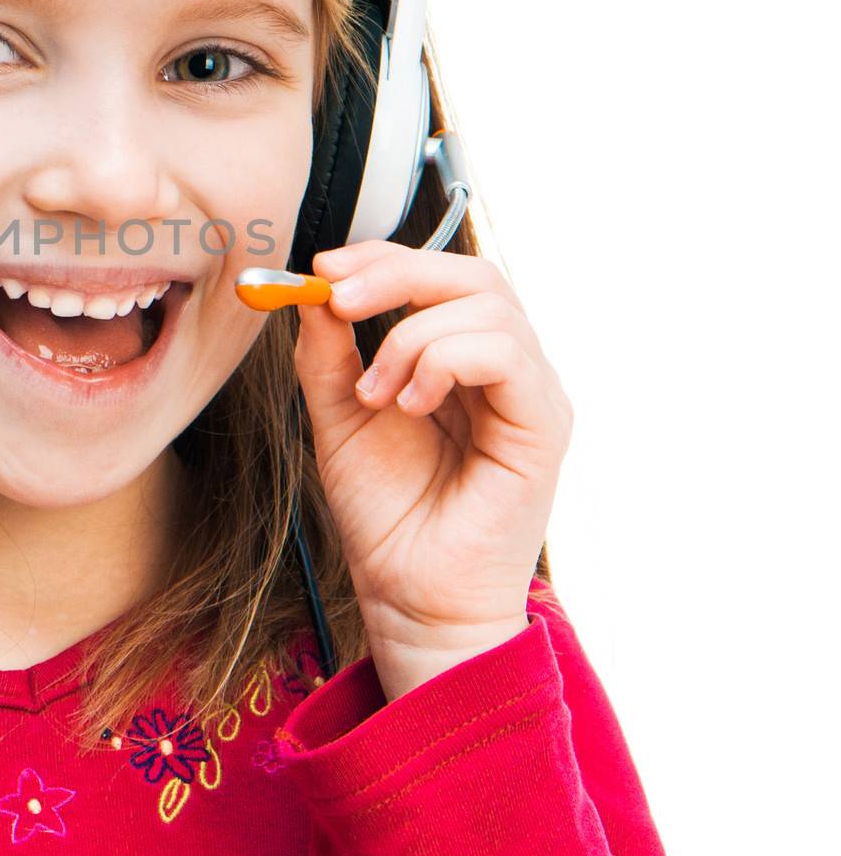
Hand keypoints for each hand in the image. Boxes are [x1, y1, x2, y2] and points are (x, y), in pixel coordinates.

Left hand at [295, 240, 573, 699]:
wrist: (409, 596)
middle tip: (336, 298)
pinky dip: (444, 359)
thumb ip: (328, 353)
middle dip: (394, 272)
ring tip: (374, 394)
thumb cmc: (385, 514)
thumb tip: (312, 288)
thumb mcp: (338, 416)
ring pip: (489, 304)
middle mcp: (506, 368)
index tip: (321, 269)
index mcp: (462, 358)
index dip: (382, 258)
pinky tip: (410, 404)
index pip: (439, 276)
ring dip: (410, 335)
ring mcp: (531, 393)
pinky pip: (506, 352)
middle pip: (472, 274)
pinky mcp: (544, 425)